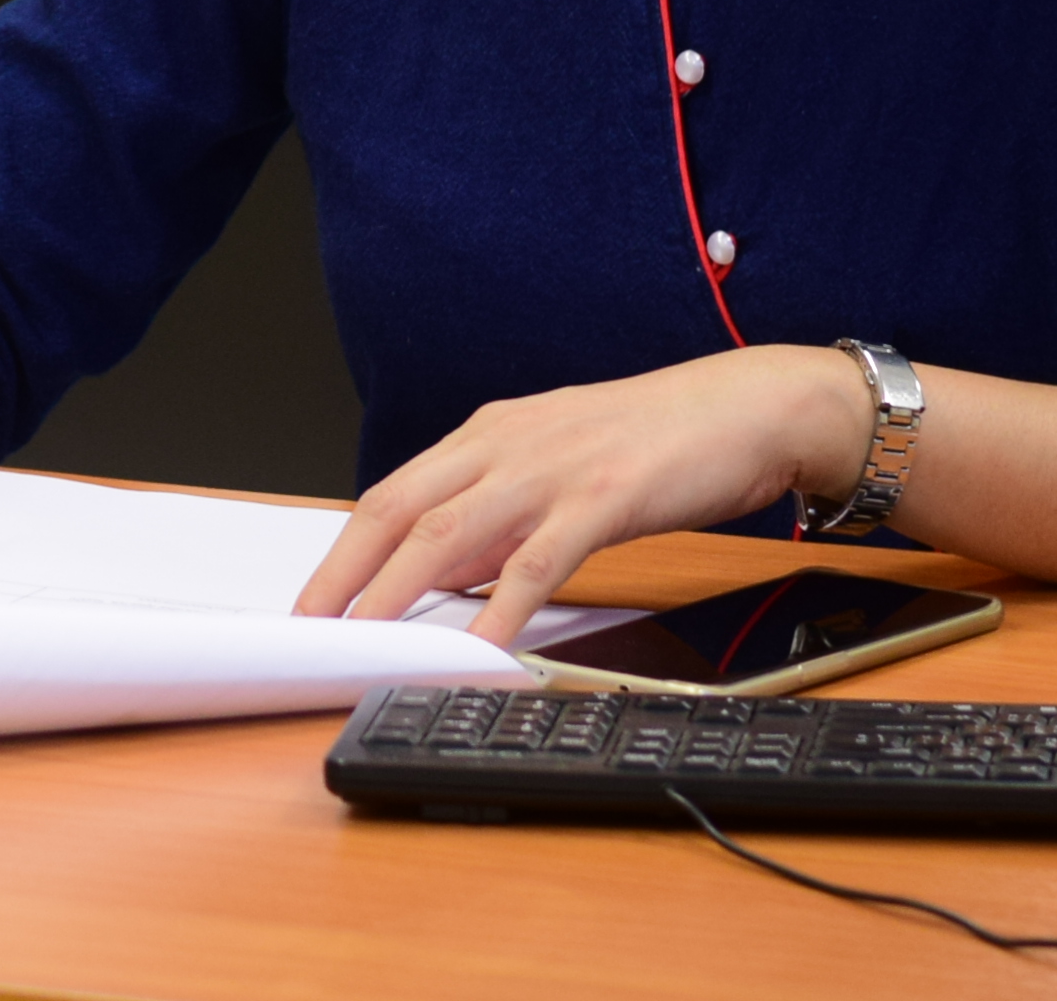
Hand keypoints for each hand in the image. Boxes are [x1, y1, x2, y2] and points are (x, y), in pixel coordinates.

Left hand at [297, 345, 875, 644]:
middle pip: (398, 511)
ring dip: (397, 594)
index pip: (393, 494)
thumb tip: (449, 577)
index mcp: (489, 436)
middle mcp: (505, 444)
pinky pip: (537, 562)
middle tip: (308, 628)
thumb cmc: (656, 443)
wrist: (748, 408)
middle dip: (346, 573)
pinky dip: (502, 609)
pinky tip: (483, 648)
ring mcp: (551, 468)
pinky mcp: (604, 497)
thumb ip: (502, 519)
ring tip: (364, 642)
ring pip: (449, 534)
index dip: (344, 549)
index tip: (313, 599)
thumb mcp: (558, 471)